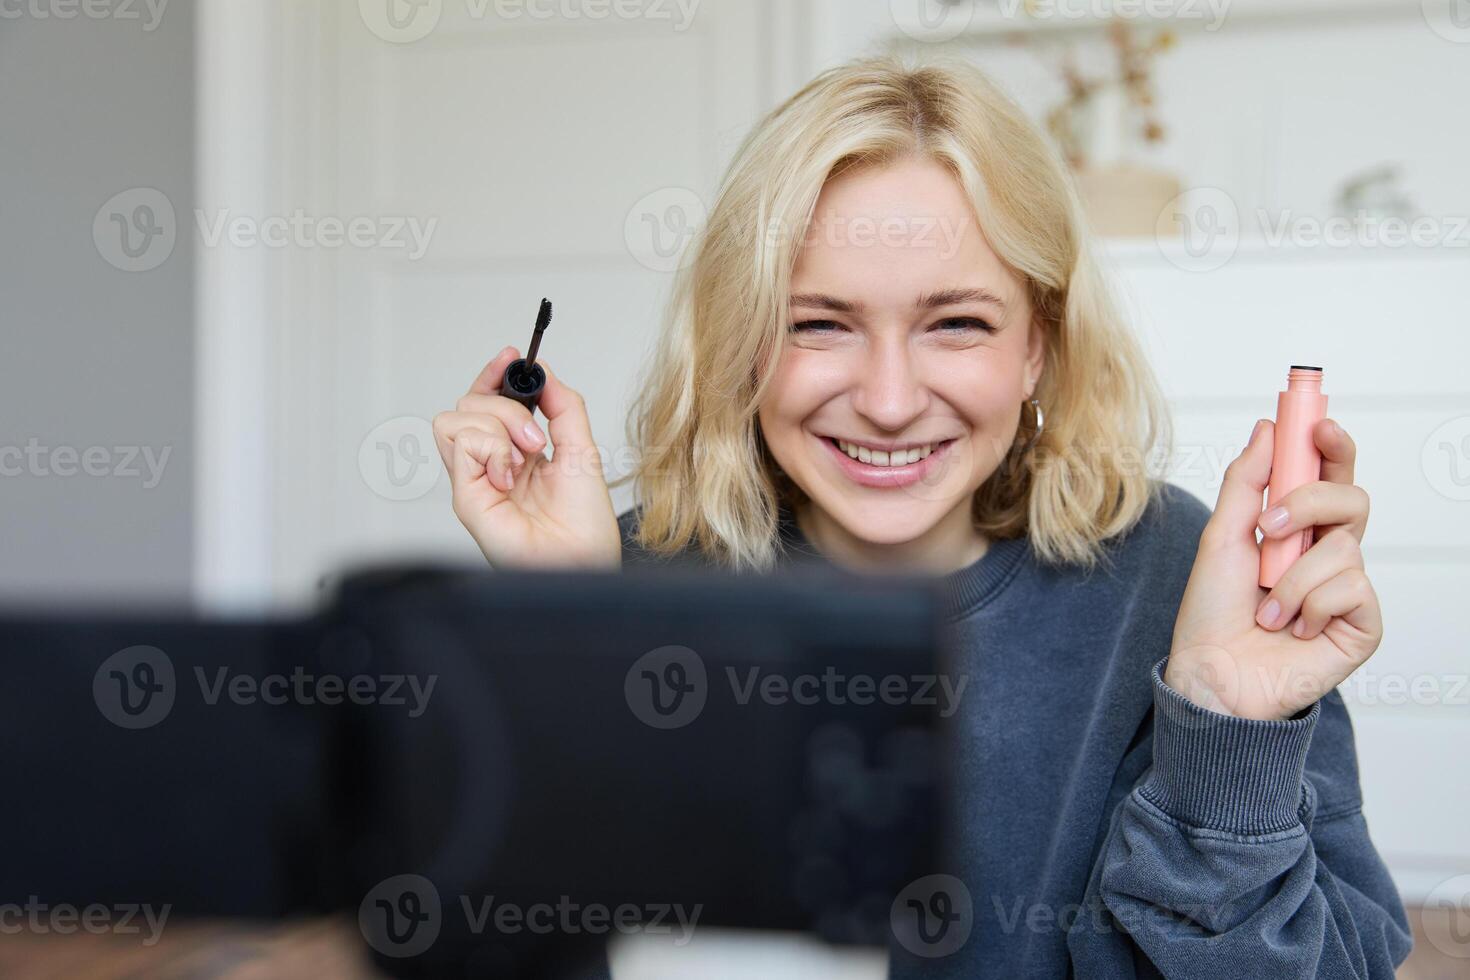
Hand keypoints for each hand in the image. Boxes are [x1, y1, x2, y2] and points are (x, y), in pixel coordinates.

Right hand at [433, 346, 620, 568]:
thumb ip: (564, 407)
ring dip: (497, 426)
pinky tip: (508, 475)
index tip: (512, 355)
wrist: (583, 560)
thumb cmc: (585, 523)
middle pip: (468, 403)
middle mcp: (490, 464)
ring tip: (525, 458)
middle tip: (538, 440)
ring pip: (454, 417)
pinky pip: (460, 442)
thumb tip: (543, 371)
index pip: (488, 402)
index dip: (494, 375)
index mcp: (516, 453)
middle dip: (507, 407)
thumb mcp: (582, 449)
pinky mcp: (465, 496)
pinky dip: (490, 447)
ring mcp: (474, 480)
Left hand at [1165, 418, 1380, 720]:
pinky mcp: (1362, 624)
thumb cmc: (1213, 613)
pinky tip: (1293, 629)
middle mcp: (1328, 553)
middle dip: (1308, 504)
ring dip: (1290, 578)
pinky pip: (1352, 589)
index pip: (1329, 476)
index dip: (1332, 446)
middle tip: (1268, 527)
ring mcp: (1349, 588)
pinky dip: (1310, 606)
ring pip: (1344, 548)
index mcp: (1298, 530)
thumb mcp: (1221, 537)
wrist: (1213, 674)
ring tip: (1265, 609)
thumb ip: (1247, 482)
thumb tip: (1268, 428)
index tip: (1317, 423)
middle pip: (1352, 498)